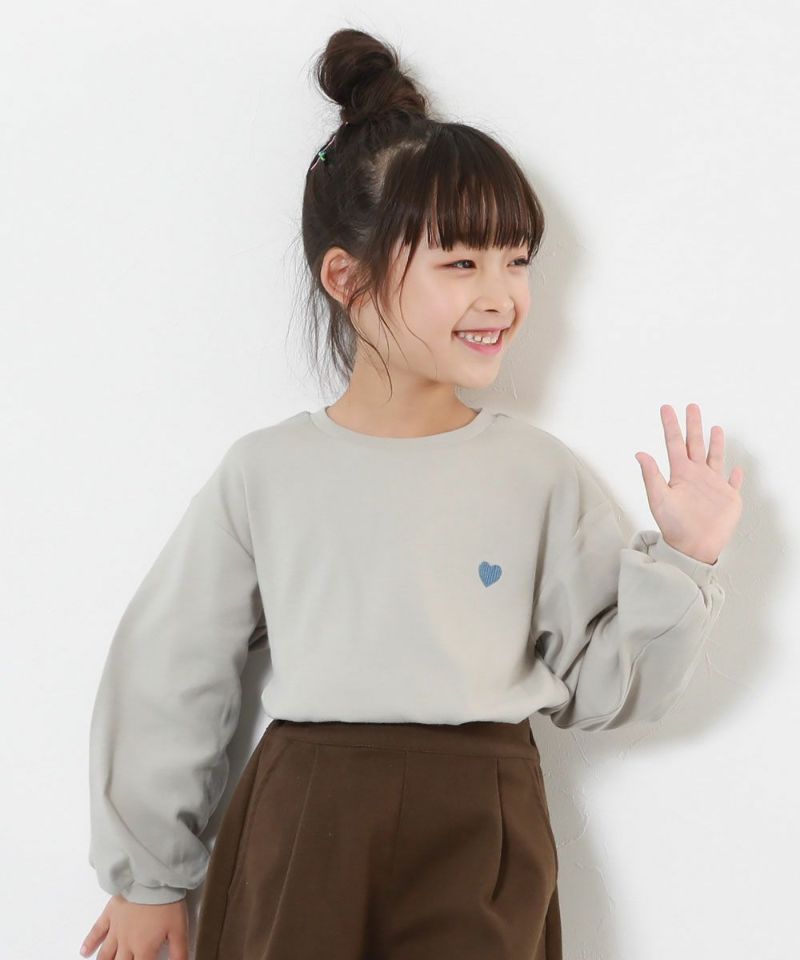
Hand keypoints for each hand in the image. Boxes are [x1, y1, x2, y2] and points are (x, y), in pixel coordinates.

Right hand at [80, 894, 188, 959]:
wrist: (152, 879)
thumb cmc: (166, 903)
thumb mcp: (180, 930)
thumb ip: (179, 953)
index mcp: (144, 949)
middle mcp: (126, 943)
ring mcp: (115, 929)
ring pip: (105, 954)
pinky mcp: (110, 914)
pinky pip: (96, 931)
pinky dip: (89, 942)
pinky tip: (84, 951)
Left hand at [634, 403, 742, 564]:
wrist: (692, 547)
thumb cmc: (673, 525)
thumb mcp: (658, 498)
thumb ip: (651, 475)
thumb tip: (639, 453)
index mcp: (680, 473)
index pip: (674, 443)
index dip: (671, 426)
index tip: (666, 408)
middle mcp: (696, 476)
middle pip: (695, 444)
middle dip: (693, 425)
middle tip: (691, 406)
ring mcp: (712, 486)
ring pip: (715, 458)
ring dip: (715, 443)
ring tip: (715, 427)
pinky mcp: (728, 498)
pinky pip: (733, 484)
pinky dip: (736, 476)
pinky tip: (737, 468)